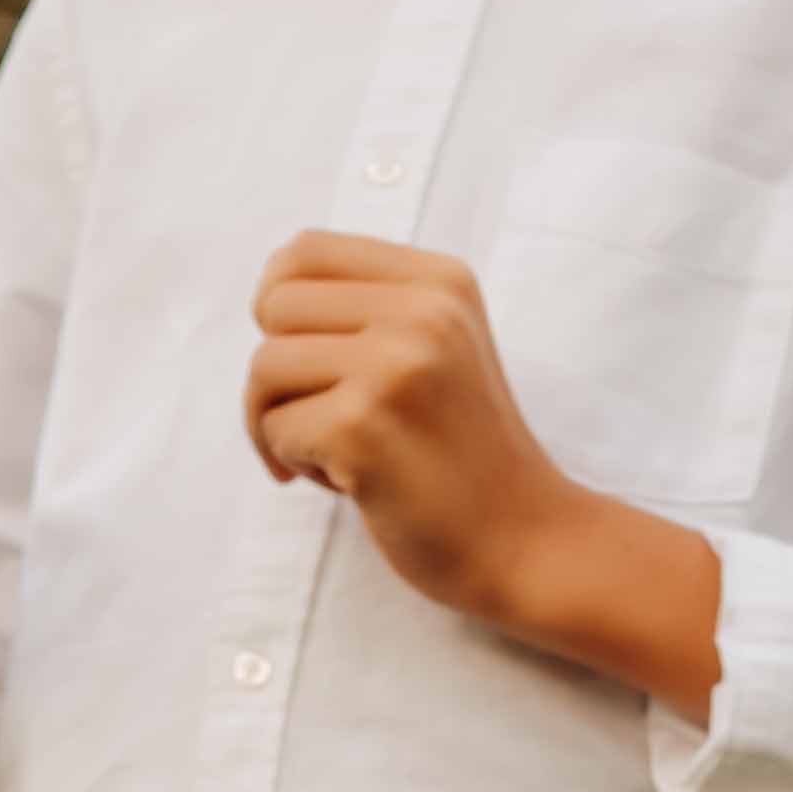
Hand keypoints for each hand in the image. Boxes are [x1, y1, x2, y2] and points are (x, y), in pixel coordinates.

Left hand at [244, 231, 719, 711]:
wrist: (527, 540)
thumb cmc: (464, 454)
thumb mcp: (440, 349)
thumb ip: (372, 311)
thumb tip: (267, 294)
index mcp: (439, 280)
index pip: (303, 251)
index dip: (276, 303)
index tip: (297, 356)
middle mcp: (422, 310)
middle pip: (275, 308)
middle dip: (276, 375)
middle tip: (315, 421)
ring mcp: (394, 366)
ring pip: (265, 370)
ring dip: (281, 425)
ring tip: (339, 457)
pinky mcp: (362, 427)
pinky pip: (276, 430)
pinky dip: (295, 466)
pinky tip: (350, 485)